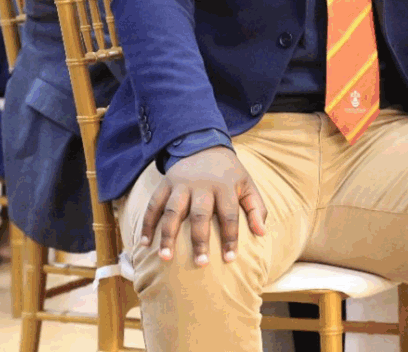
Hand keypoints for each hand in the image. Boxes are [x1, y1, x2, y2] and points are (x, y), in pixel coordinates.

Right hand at [139, 146, 266, 266]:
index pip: (229, 215)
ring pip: (172, 211)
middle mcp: (201, 185)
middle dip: (199, 240)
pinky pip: (154, 204)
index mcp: (224, 186)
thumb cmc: (228, 172)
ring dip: (168, 235)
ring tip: (165, 257)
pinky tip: (145, 243)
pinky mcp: (165, 183)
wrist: (203, 143)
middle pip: (200, 215)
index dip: (230, 237)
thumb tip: (261, 233)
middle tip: (200, 264)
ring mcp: (180, 184)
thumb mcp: (247, 183)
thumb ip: (256, 207)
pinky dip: (148, 224)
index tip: (230, 259)